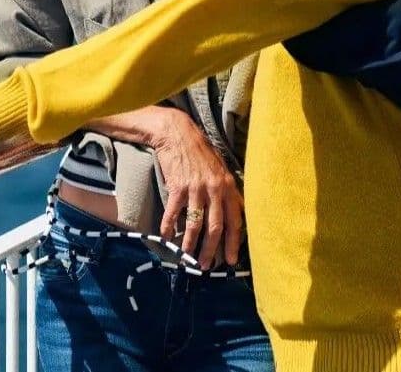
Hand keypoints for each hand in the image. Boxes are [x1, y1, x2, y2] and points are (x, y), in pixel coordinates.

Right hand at [152, 112, 243, 270]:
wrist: (179, 134)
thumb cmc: (201, 154)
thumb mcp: (221, 171)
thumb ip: (226, 193)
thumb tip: (231, 217)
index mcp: (229, 188)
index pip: (235, 221)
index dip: (234, 243)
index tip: (230, 259)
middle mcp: (215, 190)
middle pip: (215, 228)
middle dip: (211, 250)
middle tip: (205, 266)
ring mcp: (196, 189)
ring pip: (195, 224)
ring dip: (190, 244)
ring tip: (187, 257)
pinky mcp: (178, 186)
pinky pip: (174, 213)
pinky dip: (169, 227)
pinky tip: (166, 237)